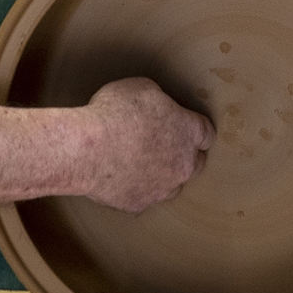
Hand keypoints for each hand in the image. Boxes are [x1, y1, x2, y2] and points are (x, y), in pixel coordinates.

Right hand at [76, 78, 211, 212]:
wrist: (87, 149)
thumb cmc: (114, 113)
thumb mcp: (142, 88)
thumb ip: (159, 101)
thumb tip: (156, 108)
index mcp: (188, 132)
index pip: (206, 133)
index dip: (193, 129)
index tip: (183, 126)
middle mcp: (183, 164)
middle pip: (195, 163)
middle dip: (184, 155)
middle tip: (162, 144)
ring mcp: (162, 188)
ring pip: (171, 185)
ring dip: (162, 175)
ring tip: (139, 163)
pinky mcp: (139, 204)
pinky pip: (143, 197)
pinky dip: (134, 188)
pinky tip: (119, 176)